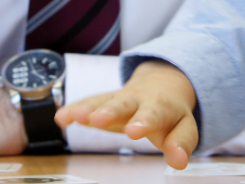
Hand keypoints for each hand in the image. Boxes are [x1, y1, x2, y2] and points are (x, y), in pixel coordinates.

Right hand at [55, 60, 196, 169]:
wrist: (163, 83)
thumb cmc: (171, 113)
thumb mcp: (182, 127)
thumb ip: (181, 143)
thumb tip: (180, 161)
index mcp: (162, 107)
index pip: (156, 115)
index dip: (146, 123)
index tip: (135, 131)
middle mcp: (140, 100)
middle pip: (125, 104)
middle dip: (112, 112)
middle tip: (99, 120)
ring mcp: (120, 99)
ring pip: (104, 101)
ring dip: (90, 109)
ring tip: (77, 116)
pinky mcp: (104, 101)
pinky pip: (89, 103)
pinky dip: (75, 110)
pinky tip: (62, 117)